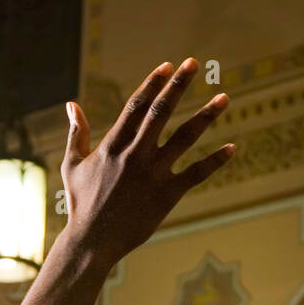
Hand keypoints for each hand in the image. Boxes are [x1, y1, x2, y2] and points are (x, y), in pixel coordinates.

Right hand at [60, 58, 234, 264]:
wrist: (92, 241)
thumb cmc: (80, 203)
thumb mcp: (72, 164)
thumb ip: (77, 132)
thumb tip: (71, 104)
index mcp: (113, 144)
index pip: (137, 105)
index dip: (154, 82)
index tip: (168, 65)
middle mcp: (135, 154)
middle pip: (161, 111)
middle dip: (179, 85)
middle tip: (194, 64)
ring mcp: (153, 174)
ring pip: (185, 137)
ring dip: (206, 115)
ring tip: (225, 97)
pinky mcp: (167, 195)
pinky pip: (197, 173)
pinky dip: (216, 161)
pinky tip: (232, 147)